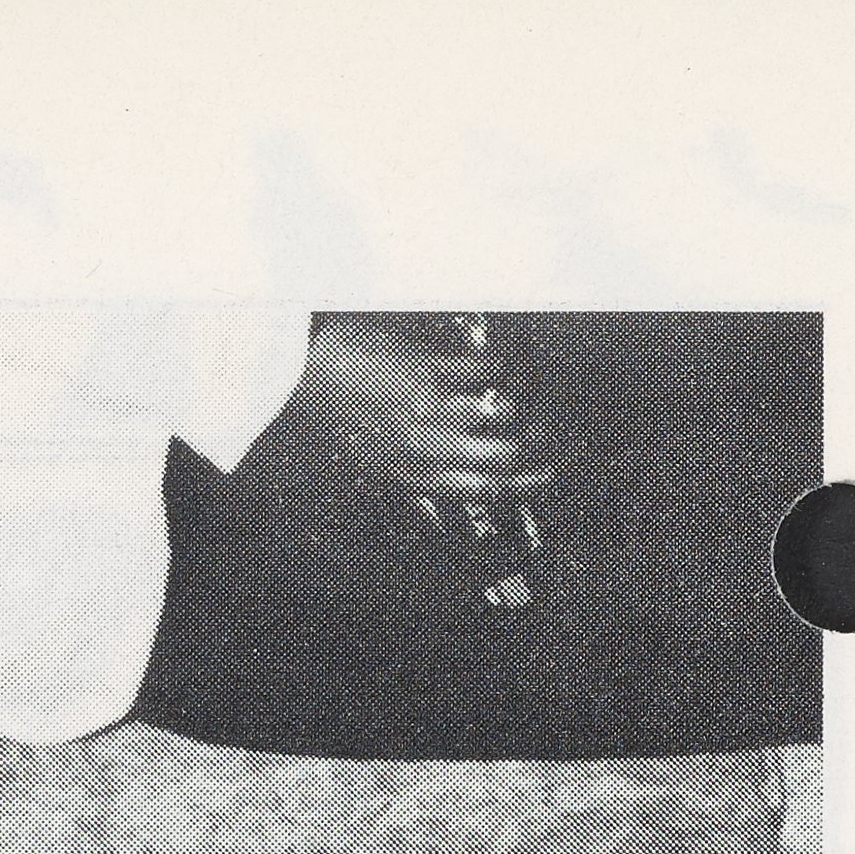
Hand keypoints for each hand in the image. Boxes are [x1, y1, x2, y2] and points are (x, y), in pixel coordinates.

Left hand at [288, 316, 561, 501]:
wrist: (305, 373)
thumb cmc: (335, 415)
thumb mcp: (372, 463)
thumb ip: (413, 476)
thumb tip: (442, 497)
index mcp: (415, 476)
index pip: (485, 491)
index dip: (524, 485)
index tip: (548, 473)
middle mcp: (428, 449)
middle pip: (506, 457)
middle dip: (538, 443)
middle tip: (549, 425)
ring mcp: (432, 410)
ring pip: (505, 413)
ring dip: (526, 397)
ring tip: (527, 386)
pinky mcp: (433, 371)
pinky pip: (490, 371)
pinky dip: (509, 363)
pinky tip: (509, 355)